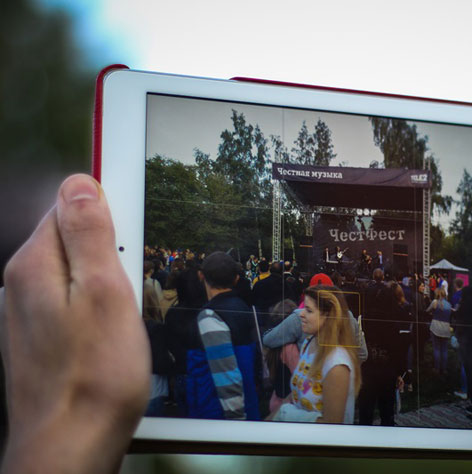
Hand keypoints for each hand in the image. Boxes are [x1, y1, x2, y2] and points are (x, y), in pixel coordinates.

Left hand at [1, 174, 149, 473]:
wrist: (70, 444)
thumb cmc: (93, 378)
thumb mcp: (106, 292)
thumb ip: (91, 234)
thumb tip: (81, 184)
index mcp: (35, 264)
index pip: (69, 202)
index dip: (108, 206)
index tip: (133, 222)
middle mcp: (22, 284)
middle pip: (73, 236)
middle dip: (110, 248)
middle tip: (131, 284)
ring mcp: (29, 311)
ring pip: (76, 270)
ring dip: (106, 279)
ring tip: (124, 312)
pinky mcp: (43, 334)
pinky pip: (73, 299)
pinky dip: (97, 304)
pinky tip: (110, 332)